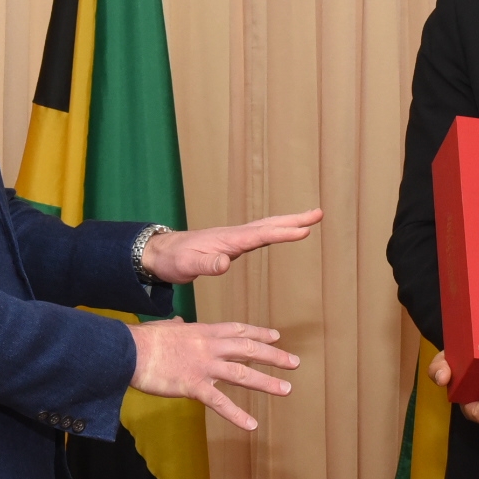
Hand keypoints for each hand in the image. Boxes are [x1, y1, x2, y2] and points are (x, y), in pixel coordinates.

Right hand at [129, 321, 299, 429]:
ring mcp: (204, 366)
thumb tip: (177, 321)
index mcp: (204, 331)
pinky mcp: (194, 386)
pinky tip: (251, 424)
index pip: (239, 330)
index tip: (277, 336)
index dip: (260, 333)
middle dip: (274, 356)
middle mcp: (210, 347)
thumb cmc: (143, 339)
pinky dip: (237, 415)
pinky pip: (220, 402)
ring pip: (243, 373)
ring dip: (266, 382)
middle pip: (249, 349)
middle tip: (294, 362)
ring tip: (286, 389)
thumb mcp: (165, 327)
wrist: (129, 351)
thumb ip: (176, 326)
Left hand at [139, 208, 323, 282]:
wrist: (160, 253)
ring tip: (310, 219)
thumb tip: (225, 263)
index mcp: (229, 240)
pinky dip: (276, 231)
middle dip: (294, 219)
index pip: (261, 235)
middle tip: (318, 214)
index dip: (283, 232)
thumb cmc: (174, 259)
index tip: (305, 230)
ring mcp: (234, 239)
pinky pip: (260, 235)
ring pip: (267, 227)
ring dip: (288, 222)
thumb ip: (206, 264)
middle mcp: (235, 236)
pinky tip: (282, 232)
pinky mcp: (232, 244)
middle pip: (270, 224)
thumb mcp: (187, 265)